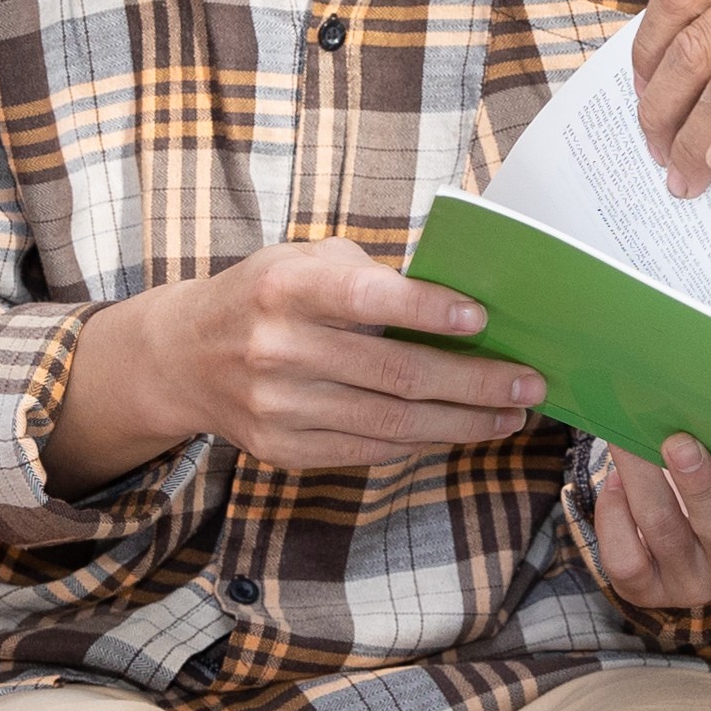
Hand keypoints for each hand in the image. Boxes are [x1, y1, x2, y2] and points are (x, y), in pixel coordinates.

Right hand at [45, 236, 544, 492]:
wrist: (181, 357)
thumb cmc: (266, 295)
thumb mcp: (305, 261)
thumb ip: (372, 277)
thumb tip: (460, 305)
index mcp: (287, 287)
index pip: (366, 297)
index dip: (427, 309)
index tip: (482, 319)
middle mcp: (278, 348)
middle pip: (394, 374)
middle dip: (473, 382)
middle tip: (529, 382)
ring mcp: (278, 407)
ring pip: (390, 422)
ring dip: (462, 422)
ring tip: (511, 414)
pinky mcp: (283, 450)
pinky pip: (369, 450)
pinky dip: (423, 442)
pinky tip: (461, 431)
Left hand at [595, 437, 710, 610]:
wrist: (684, 544)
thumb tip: (708, 401)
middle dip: (699, 485)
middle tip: (679, 442)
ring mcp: (692, 586)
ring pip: (664, 534)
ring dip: (642, 482)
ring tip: (627, 441)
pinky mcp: (647, 592)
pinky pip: (625, 559)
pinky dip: (615, 515)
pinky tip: (616, 483)